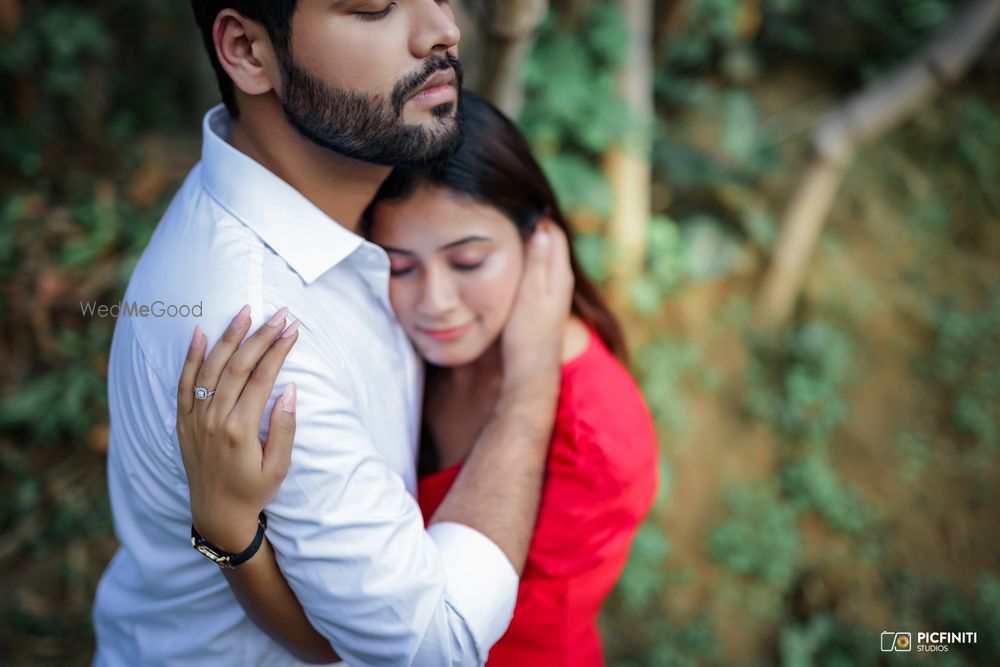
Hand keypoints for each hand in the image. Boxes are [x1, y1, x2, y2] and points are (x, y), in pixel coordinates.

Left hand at [176, 305, 299, 552]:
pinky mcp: (183, 421)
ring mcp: (195, 419)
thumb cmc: (253, 490)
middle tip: (279, 314)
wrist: (217, 514)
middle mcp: (213, 420)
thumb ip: (284, 427)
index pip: (261, 378)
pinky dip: (191, 356)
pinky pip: (184, 383)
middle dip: (260, 336)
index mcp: (239, 430)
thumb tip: (289, 389)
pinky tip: (199, 332)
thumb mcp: (279, 466)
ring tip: (245, 312)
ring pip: (211, 367)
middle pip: (238, 366)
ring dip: (229, 337)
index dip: (278, 350)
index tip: (293, 329)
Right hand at [501, 220, 574, 390]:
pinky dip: (528, 259)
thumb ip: (538, 261)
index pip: (553, 232)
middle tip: (509, 209)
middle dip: (534, 224)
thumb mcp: (530, 293)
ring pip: (545, 256)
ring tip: (509, 227)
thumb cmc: (528, 332)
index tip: (515, 202)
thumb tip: (542, 226)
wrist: (531, 367)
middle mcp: (561, 280)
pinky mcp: (544, 302)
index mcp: (560, 274)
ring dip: (531, 241)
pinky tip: (512, 260)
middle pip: (551, 241)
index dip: (536, 215)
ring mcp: (554, 292)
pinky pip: (539, 270)